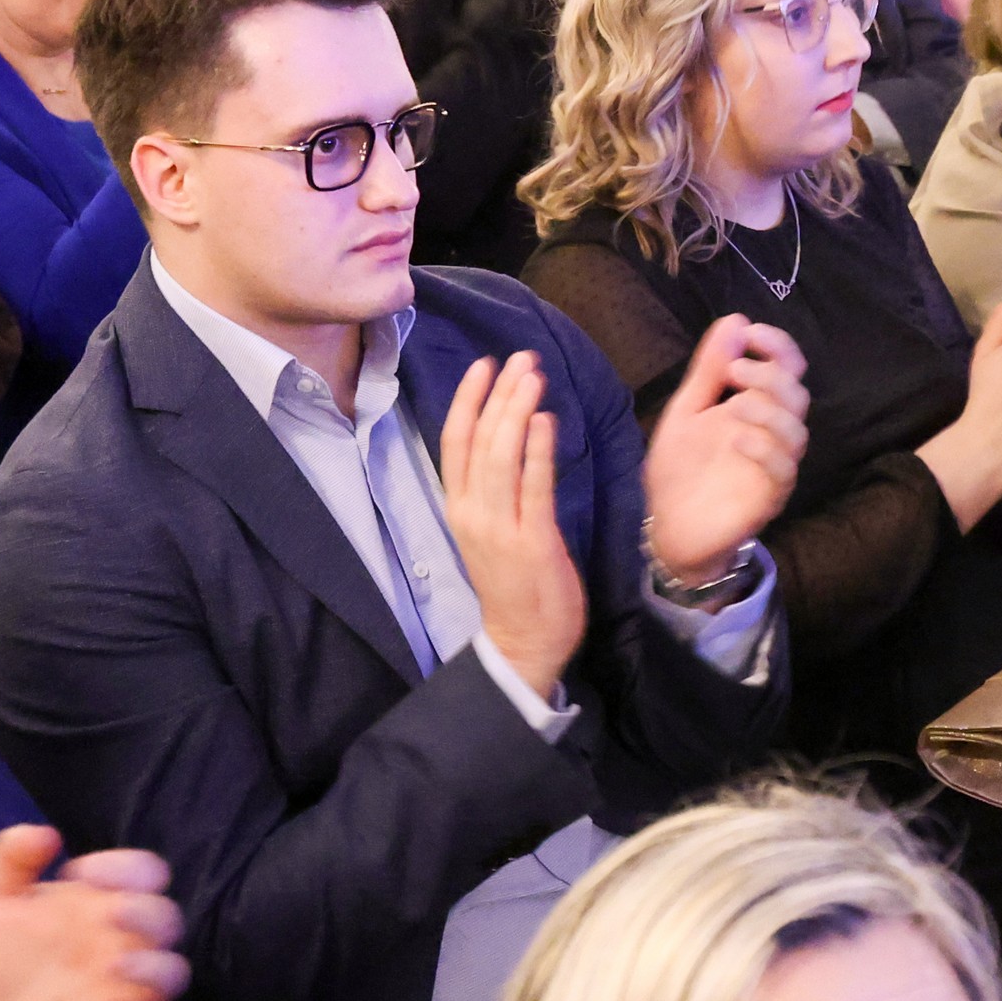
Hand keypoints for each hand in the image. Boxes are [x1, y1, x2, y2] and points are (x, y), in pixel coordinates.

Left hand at [0, 827, 184, 1000]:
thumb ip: (11, 856)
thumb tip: (47, 834)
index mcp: (98, 902)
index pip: (141, 871)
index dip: (126, 867)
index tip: (84, 873)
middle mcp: (120, 941)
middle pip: (166, 919)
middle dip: (149, 913)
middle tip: (114, 915)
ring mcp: (124, 989)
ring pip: (173, 972)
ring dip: (156, 967)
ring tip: (117, 966)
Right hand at [438, 352, 588, 693]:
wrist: (523, 642)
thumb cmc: (515, 584)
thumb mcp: (492, 531)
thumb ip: (497, 489)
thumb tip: (512, 439)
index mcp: (460, 508)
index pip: (455, 442)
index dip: (468, 400)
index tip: (484, 365)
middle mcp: (473, 513)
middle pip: (479, 440)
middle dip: (500, 394)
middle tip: (521, 358)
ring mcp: (499, 528)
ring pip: (501, 456)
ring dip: (516, 411)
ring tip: (532, 375)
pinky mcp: (531, 541)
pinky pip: (533, 487)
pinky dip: (537, 451)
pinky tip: (546, 420)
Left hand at [641, 316, 809, 581]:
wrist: (668, 527)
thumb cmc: (679, 468)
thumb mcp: (686, 410)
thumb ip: (708, 370)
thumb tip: (735, 320)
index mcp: (754, 406)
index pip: (787, 367)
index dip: (777, 345)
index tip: (750, 334)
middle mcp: (771, 434)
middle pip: (796, 394)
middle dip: (771, 375)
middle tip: (734, 371)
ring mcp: (772, 466)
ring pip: (796, 431)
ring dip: (769, 410)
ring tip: (734, 405)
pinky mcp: (768, 498)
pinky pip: (782, 471)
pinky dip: (764, 449)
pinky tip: (737, 440)